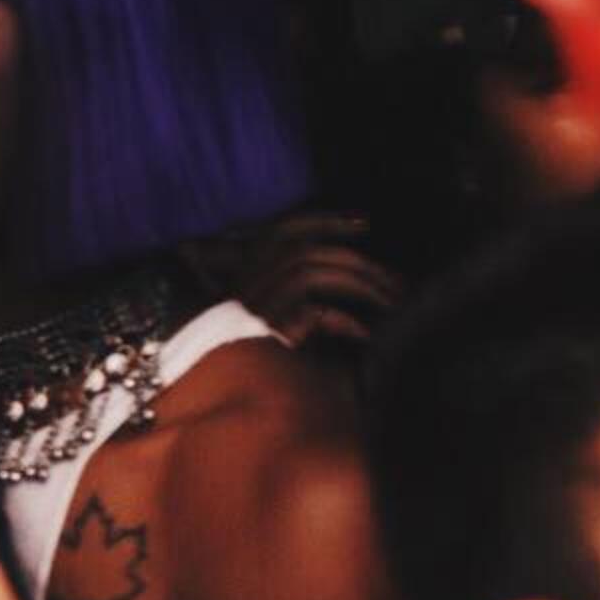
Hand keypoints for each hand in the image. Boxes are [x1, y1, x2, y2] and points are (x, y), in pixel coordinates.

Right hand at [186, 211, 401, 347]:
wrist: (202, 378)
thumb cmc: (236, 352)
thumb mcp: (260, 312)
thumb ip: (286, 290)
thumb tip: (334, 283)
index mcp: (245, 267)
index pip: (287, 228)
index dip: (326, 220)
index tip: (364, 221)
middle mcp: (248, 278)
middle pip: (310, 250)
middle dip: (360, 262)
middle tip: (396, 281)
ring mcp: (255, 302)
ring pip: (313, 271)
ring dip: (360, 284)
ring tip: (390, 302)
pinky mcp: (266, 328)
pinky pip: (314, 312)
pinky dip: (342, 320)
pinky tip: (362, 334)